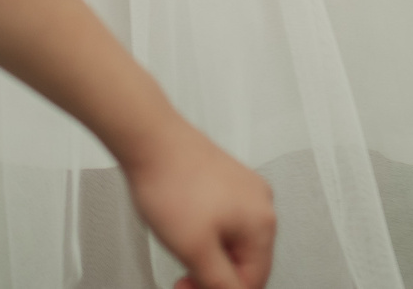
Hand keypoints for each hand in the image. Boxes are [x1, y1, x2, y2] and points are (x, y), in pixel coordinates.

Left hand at [120, 121, 276, 288]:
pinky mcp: (228, 179)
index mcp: (262, 222)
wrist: (150, 139)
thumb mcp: (195, 250)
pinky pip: (225, 218)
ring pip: (233, 240)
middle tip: (185, 274)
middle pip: (245, 261)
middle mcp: (261, 202)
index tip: (191, 287)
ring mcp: (245, 187)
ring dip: (208, 253)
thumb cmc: (171, 181)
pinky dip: (206, 231)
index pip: (252, 281)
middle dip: (214, 272)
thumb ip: (219, 283)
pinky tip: (184, 224)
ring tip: (182, 243)